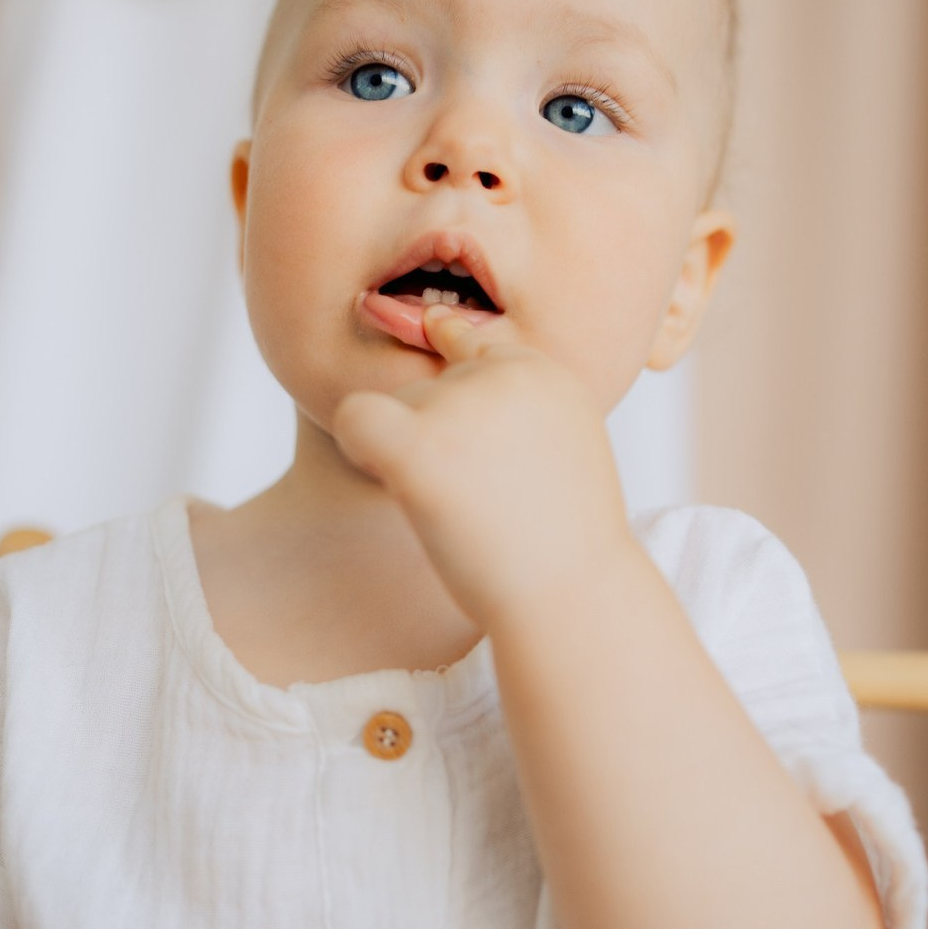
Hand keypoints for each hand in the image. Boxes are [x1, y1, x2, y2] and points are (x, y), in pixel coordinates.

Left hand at [333, 304, 634, 626]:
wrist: (571, 599)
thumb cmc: (560, 540)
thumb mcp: (562, 446)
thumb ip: (511, 400)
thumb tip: (438, 329)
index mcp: (545, 371)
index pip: (471, 344)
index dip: (455, 394)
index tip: (462, 439)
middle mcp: (503, 374)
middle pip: (427, 384)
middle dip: (434, 436)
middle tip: (474, 498)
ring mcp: (460, 406)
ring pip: (396, 406)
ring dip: (409, 454)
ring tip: (459, 509)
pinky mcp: (420, 444)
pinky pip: (356, 418)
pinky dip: (358, 443)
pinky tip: (387, 476)